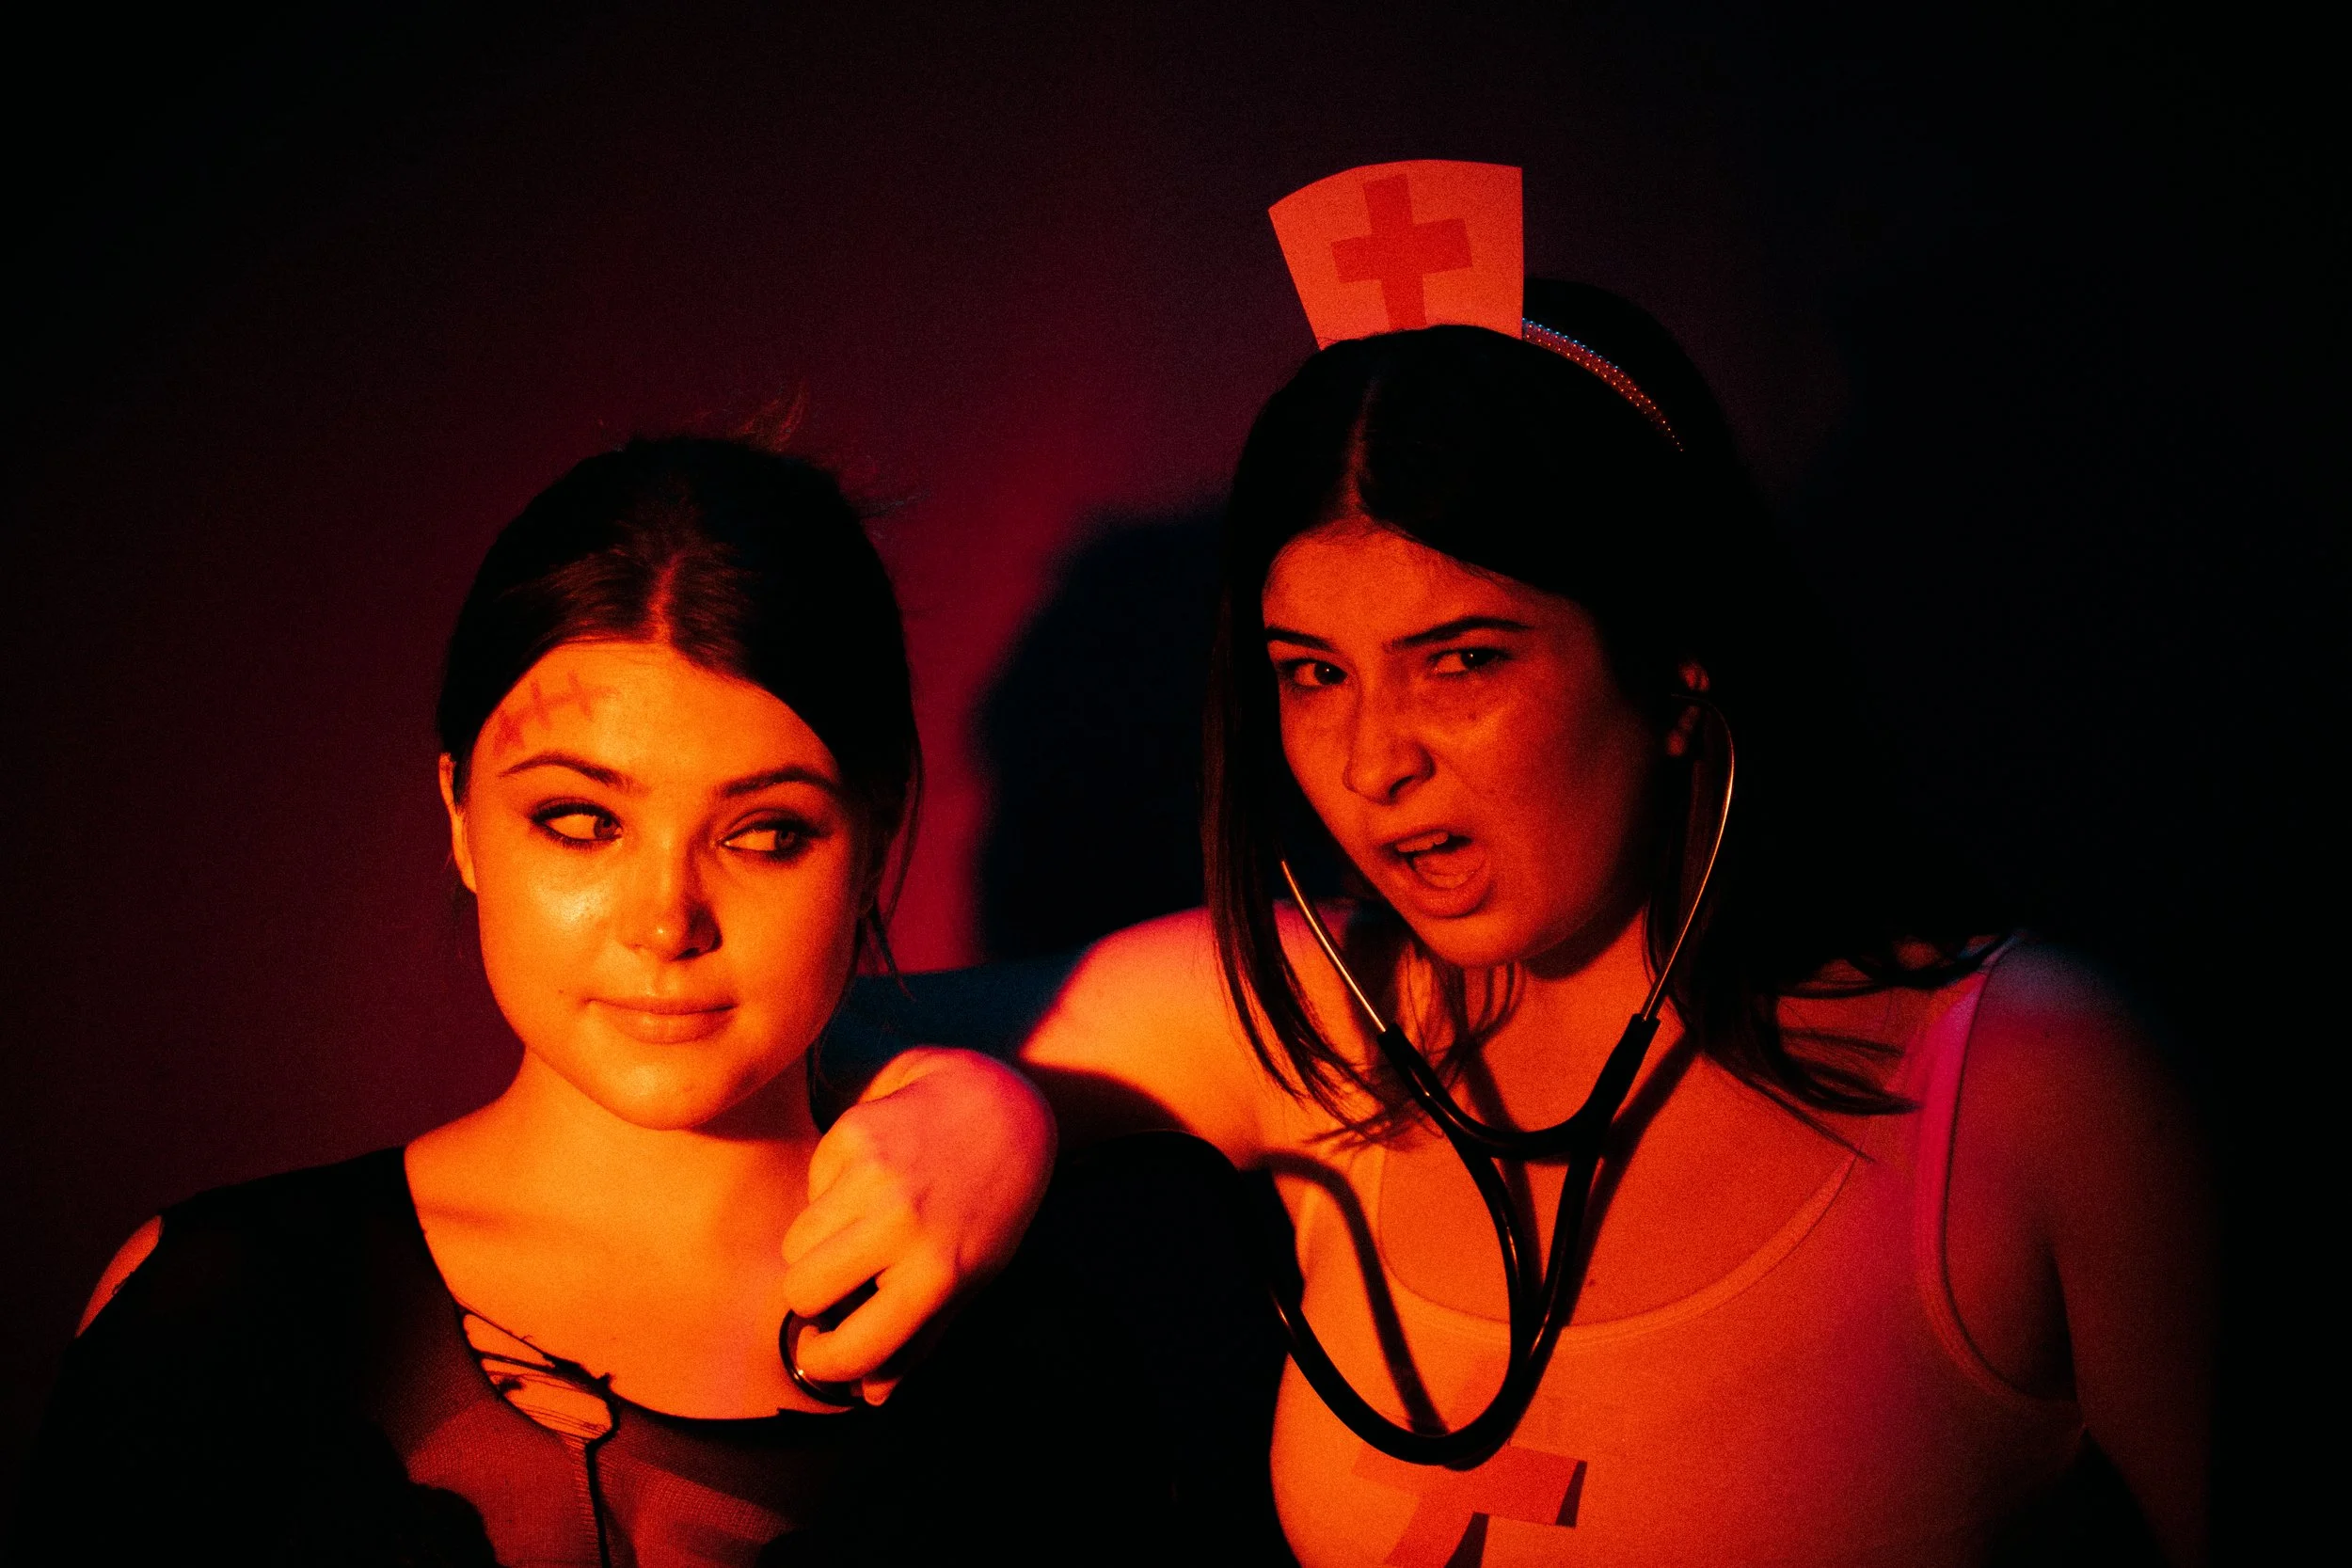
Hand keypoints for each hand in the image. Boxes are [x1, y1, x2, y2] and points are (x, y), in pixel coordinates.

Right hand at [779, 1047, 1055, 1401]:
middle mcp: (904, 1223)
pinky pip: (809, 1187)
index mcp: (939, 1273)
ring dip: (817, 1244)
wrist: (1001, 1105)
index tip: (819, 1354)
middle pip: (802, 1291)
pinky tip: (871, 1177)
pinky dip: (829, 1192)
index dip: (824, 1364)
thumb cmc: (989, 1205)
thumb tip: (869, 1396)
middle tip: (839, 1281)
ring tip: (861, 1225)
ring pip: (796, 1242)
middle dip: (811, 1297)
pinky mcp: (854, 1132)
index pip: (854, 1349)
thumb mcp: (974, 1277)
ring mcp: (875, 1175)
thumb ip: (920, 1338)